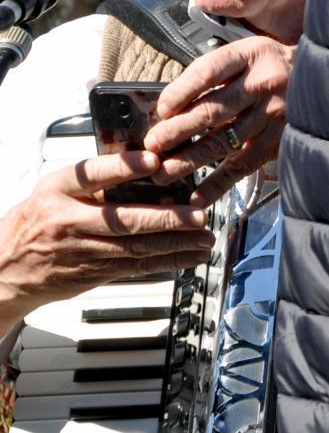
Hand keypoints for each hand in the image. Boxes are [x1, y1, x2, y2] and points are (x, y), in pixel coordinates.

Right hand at [0, 152, 212, 327]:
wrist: (4, 270)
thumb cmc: (36, 222)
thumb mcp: (53, 192)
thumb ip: (93, 183)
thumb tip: (148, 169)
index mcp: (57, 190)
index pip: (90, 174)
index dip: (123, 167)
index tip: (153, 160)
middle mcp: (68, 219)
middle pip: (122, 219)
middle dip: (166, 218)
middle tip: (198, 215)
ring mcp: (81, 249)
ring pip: (135, 247)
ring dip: (176, 244)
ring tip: (205, 237)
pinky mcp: (92, 272)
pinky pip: (136, 267)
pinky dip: (168, 261)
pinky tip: (191, 256)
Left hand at [145, 37, 292, 206]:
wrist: (323, 78)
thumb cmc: (273, 66)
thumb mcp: (247, 54)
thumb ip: (215, 75)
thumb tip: (170, 108)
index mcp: (251, 56)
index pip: (208, 72)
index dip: (180, 92)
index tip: (161, 109)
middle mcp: (263, 84)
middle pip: (212, 110)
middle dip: (176, 131)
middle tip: (152, 146)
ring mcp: (273, 115)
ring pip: (223, 140)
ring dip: (189, 160)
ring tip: (163, 173)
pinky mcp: (279, 141)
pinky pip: (243, 165)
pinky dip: (219, 183)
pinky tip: (198, 197)